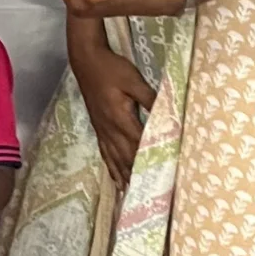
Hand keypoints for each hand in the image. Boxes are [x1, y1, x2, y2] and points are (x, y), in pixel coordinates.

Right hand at [69, 31, 158, 186]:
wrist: (86, 62)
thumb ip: (149, 98)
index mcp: (120, 118)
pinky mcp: (99, 128)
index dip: (149, 160)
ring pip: (115, 159)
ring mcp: (103, 130)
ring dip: (125, 176)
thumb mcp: (133, 80)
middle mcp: (110, 129)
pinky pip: (105, 153)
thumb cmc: (111, 69)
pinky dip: (112, 168)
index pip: (138, 144)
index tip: (160, 175)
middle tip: (149, 193)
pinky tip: (116, 179)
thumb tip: (168, 113)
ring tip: (133, 194)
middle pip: (126, 157)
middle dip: (137, 175)